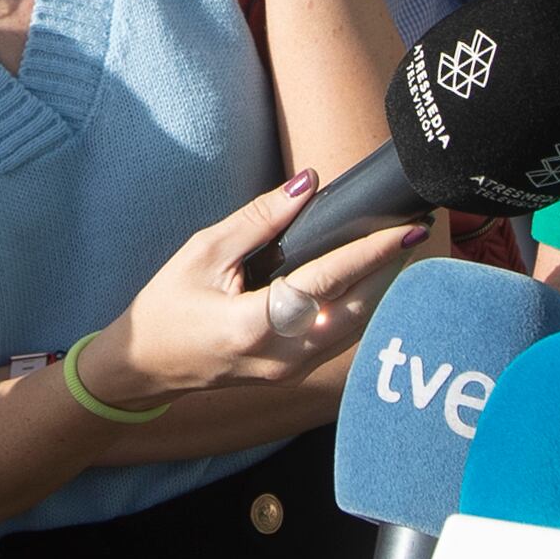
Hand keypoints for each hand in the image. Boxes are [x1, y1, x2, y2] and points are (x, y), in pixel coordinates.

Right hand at [90, 172, 424, 402]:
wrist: (144, 366)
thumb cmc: (166, 306)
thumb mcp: (204, 251)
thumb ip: (259, 219)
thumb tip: (307, 186)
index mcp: (257, 323)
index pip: (329, 281)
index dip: (371, 252)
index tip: (405, 229)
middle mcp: (284, 354)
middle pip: (358, 310)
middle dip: (389, 269)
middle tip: (415, 229)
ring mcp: (291, 369)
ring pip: (355, 327)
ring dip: (380, 288)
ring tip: (398, 248)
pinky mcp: (293, 372)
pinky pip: (340, 336)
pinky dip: (359, 305)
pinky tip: (368, 278)